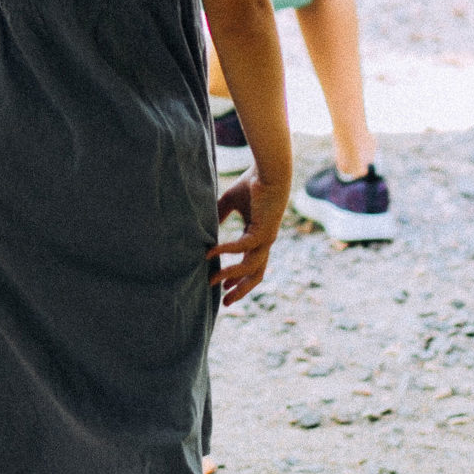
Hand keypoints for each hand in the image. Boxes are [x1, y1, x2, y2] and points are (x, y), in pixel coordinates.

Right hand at [209, 172, 289, 303]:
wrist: (269, 170)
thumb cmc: (252, 182)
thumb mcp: (230, 202)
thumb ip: (219, 216)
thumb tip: (204, 228)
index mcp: (257, 236)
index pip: (250, 263)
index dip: (237, 277)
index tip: (223, 287)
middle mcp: (264, 241)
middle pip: (256, 274)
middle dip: (241, 290)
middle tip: (225, 303)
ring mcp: (266, 238)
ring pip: (251, 267)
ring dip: (232, 277)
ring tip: (213, 282)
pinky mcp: (264, 231)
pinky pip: (243, 247)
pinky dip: (226, 251)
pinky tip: (211, 253)